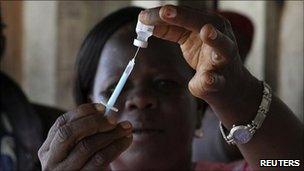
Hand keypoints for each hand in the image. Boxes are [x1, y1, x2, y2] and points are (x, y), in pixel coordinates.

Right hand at [38, 103, 132, 170]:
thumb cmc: (81, 167)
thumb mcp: (74, 151)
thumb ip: (83, 134)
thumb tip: (106, 113)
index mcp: (48, 149)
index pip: (61, 123)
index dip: (82, 112)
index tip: (102, 107)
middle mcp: (51, 160)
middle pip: (69, 133)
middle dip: (94, 122)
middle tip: (113, 119)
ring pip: (87, 146)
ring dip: (111, 134)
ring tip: (126, 128)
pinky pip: (100, 160)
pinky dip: (116, 147)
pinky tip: (125, 141)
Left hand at [139, 5, 261, 126]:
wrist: (227, 84)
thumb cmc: (207, 57)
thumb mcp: (187, 40)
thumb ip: (169, 30)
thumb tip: (144, 20)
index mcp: (209, 24)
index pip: (185, 15)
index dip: (163, 15)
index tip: (143, 17)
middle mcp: (220, 37)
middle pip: (203, 23)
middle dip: (184, 17)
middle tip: (166, 12)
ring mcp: (223, 59)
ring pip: (222, 46)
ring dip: (215, 39)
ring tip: (206, 32)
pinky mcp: (220, 80)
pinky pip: (216, 80)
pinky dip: (212, 80)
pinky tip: (207, 79)